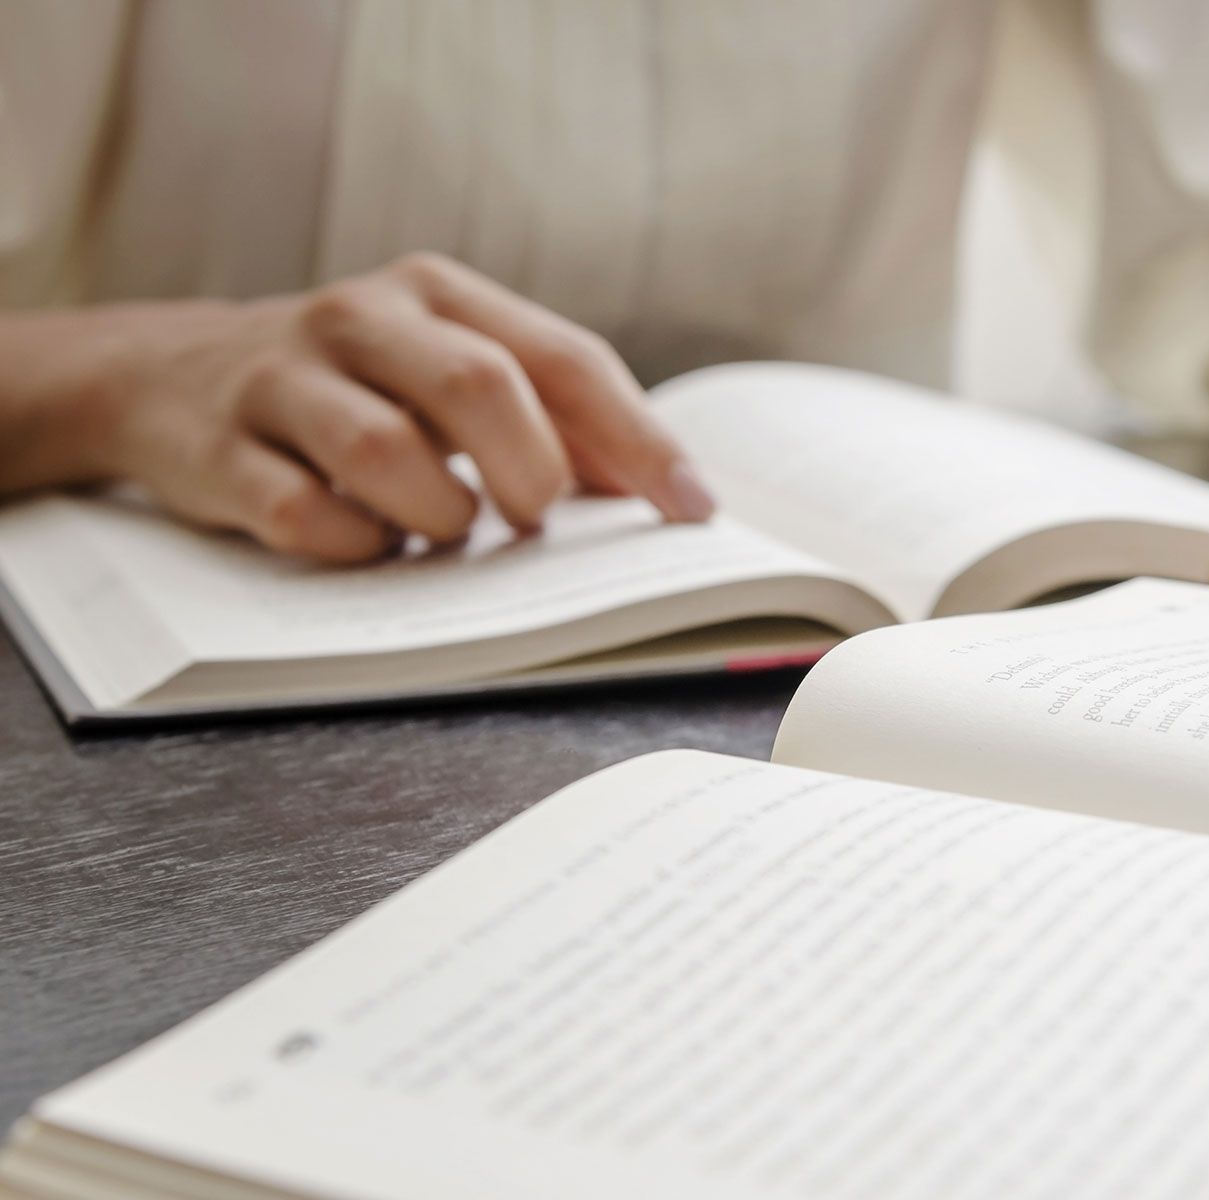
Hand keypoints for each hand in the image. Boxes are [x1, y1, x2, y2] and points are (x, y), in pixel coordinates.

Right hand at [0, 253, 712, 561]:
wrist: (167, 377)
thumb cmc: (357, 388)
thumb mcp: (450, 372)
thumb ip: (555, 418)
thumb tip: (667, 490)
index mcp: (439, 293)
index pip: (565, 357)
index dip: (639, 438)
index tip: (692, 509)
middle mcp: (362, 319)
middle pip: (482, 386)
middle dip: (532, 471)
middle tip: (534, 520)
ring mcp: (282, 380)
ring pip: (389, 452)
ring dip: (438, 515)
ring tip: (441, 530)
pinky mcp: (219, 451)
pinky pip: (304, 516)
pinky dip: (355, 547)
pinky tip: (366, 543)